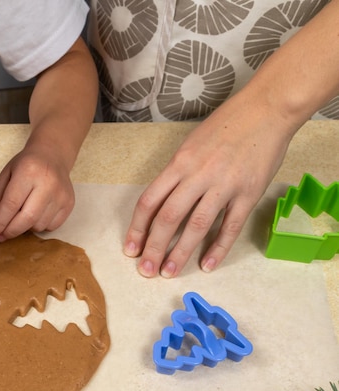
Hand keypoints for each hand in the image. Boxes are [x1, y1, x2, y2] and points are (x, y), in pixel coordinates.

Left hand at [0, 146, 74, 241]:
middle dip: (10, 231)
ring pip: (38, 226)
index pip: (11, 204)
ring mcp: (61, 195)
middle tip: (1, 235)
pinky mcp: (69, 204)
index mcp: (29, 171)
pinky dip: (39, 225)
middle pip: (27, 219)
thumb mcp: (6, 176)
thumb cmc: (26, 166)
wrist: (52, 156)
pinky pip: (51, 227)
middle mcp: (48, 183)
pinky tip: (36, 213)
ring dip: (25, 227)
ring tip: (21, 215)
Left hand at [124, 94, 291, 276]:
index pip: (149, 201)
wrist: (268, 108)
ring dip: (180, 253)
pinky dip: (218, 248)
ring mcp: (224, 185)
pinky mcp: (249, 193)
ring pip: (196, 226)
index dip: (137, 229)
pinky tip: (207, 265)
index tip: (131, 248)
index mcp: (179, 163)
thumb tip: (160, 205)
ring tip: (168, 272)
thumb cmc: (227, 126)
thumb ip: (176, 175)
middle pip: (168, 218)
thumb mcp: (190, 146)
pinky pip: (230, 226)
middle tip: (145, 270)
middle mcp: (198, 175)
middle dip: (153, 248)